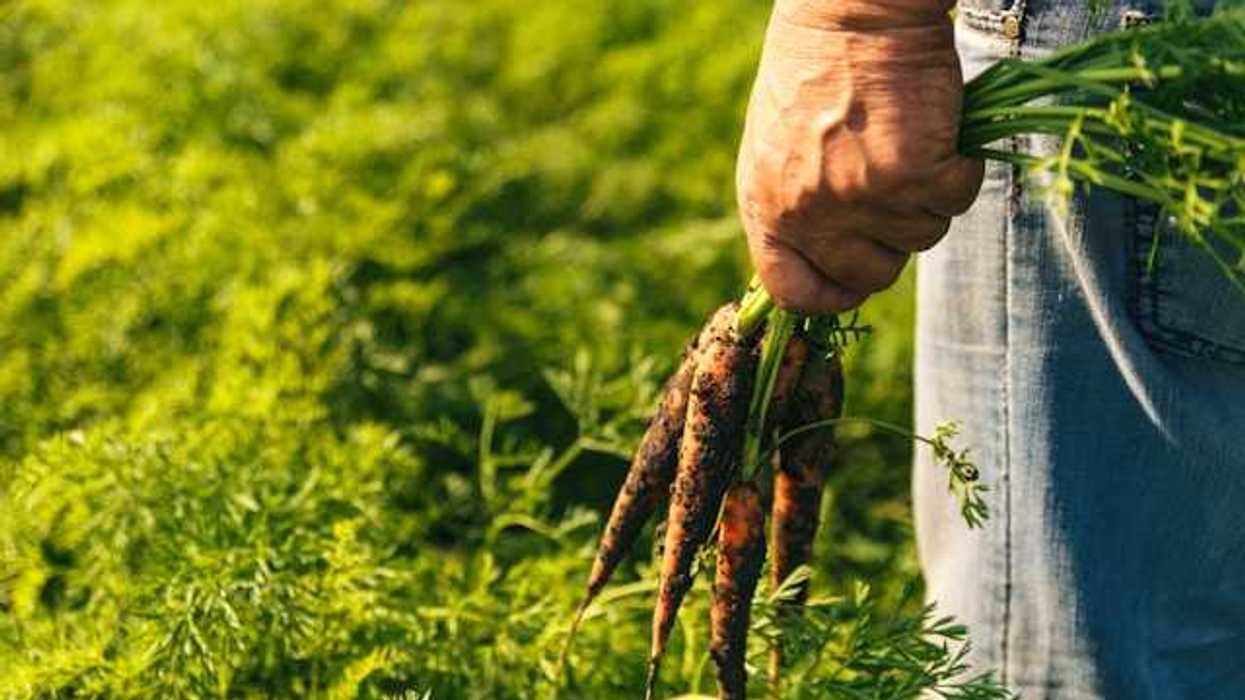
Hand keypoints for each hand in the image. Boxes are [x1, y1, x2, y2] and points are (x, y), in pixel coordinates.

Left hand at [736, 0, 983, 312]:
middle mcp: (807, 214)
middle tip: (897, 188)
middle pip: (870, 276)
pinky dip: (961, 168)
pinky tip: (938, 131)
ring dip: (929, 196)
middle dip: (894, 241)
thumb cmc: (819, 70)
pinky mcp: (909, 177)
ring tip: (909, 141)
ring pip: (922, 238)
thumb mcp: (781, 149)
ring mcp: (858, 200)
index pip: (792, 291)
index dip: (831, 295)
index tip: (856, 282)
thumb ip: (797, 207)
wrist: (852, 12)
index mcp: (767, 208)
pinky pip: (956, 200)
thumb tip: (833, 260)